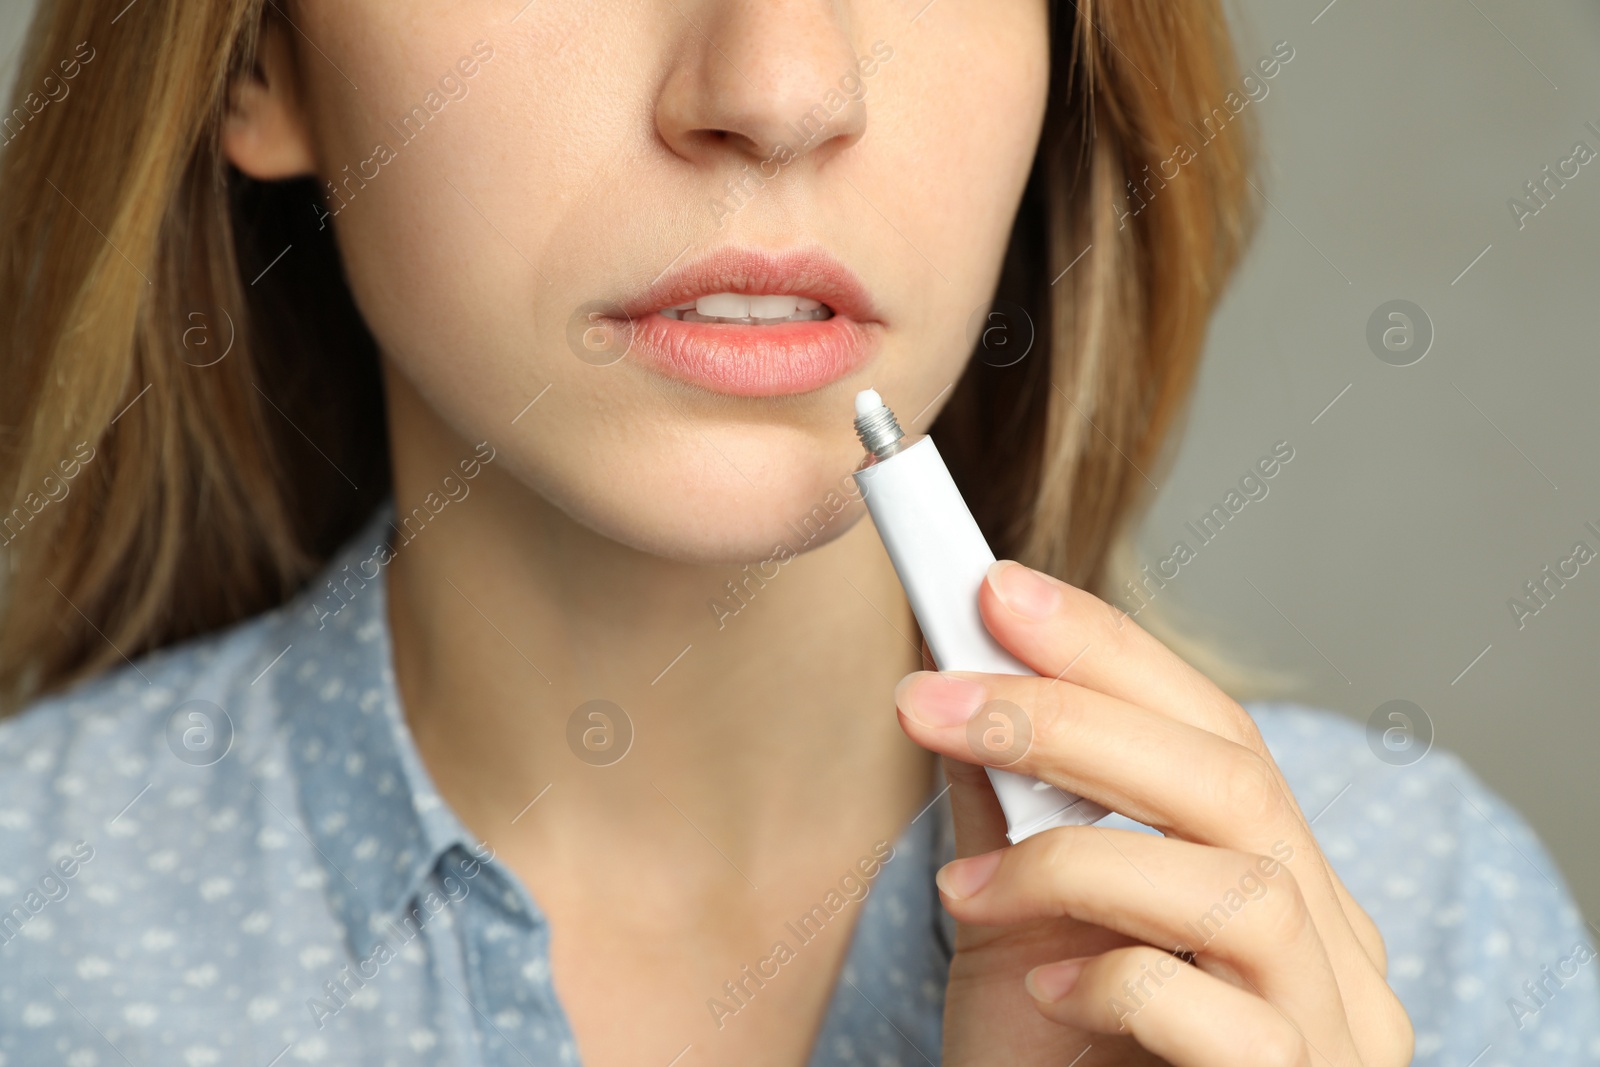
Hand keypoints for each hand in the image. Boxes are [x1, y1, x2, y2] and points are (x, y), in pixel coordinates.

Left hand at [892, 559, 1412, 1065]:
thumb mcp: (1016, 927)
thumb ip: (1011, 816)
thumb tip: (955, 682)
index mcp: (1271, 877)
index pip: (1212, 727)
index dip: (1107, 649)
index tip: (992, 589)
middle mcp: (1328, 942)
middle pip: (1235, 778)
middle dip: (1076, 717)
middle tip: (939, 697)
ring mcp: (1331, 1029)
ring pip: (1244, 883)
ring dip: (1079, 859)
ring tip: (964, 887)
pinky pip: (1225, 1016)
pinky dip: (1117, 979)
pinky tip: (1039, 989)